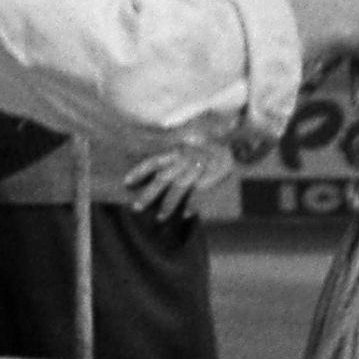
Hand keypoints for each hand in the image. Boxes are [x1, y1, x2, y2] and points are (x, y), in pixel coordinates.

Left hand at [119, 139, 239, 225]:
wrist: (233, 141)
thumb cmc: (207, 143)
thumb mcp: (187, 141)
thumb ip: (172, 152)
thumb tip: (152, 163)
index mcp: (176, 151)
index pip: (153, 161)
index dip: (139, 171)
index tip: (126, 182)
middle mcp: (184, 160)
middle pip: (162, 179)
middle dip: (149, 195)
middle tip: (136, 208)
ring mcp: (197, 169)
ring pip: (178, 188)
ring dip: (168, 204)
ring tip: (160, 217)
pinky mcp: (211, 177)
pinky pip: (199, 194)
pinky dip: (193, 205)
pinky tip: (186, 215)